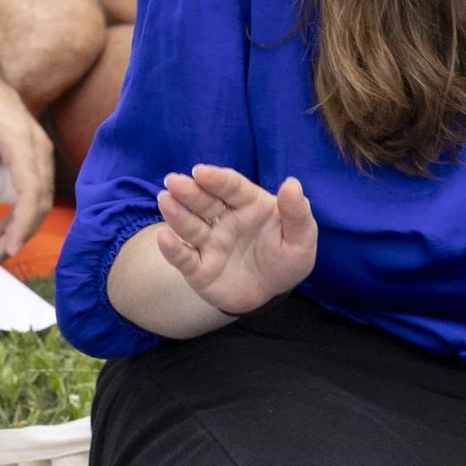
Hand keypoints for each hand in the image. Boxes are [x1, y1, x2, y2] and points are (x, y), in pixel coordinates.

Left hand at [0, 47, 53, 263]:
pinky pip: (35, 186)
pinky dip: (21, 210)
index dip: (21, 226)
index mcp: (20, 141)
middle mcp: (38, 145)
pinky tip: (0, 226)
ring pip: (40, 196)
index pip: (31, 194)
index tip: (5, 248)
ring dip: (22, 225)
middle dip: (21, 233)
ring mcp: (40, 146)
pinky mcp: (34, 150)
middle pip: (40, 200)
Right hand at [152, 164, 316, 315]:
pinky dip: (172, 249)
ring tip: (165, 200)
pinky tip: (164, 238)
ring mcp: (209, 244)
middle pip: (205, 203)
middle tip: (173, 181)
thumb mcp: (301, 239)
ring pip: (190, 227)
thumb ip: (297, 213)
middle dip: (189, 191)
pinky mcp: (199, 269)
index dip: (216, 179)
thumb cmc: (286, 258)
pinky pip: (184, 258)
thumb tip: (291, 183)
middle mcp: (224, 220)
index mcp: (248, 205)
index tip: (201, 172)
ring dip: (176, 214)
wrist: (271, 293)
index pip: (231, 187)